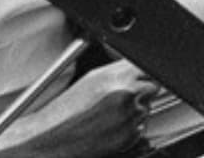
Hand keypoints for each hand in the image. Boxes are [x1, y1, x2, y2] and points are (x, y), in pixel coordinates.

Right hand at [0, 59, 154, 157]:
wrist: (50, 138)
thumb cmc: (66, 110)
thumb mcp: (93, 78)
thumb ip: (121, 70)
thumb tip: (141, 65)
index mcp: (119, 77)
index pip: (150, 68)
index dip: (144, 73)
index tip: (139, 77)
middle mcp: (127, 96)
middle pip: (153, 87)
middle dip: (141, 91)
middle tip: (120, 98)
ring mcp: (130, 117)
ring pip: (146, 109)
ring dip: (134, 110)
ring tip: (108, 114)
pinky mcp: (129, 137)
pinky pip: (140, 128)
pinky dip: (130, 128)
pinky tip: (109, 127)